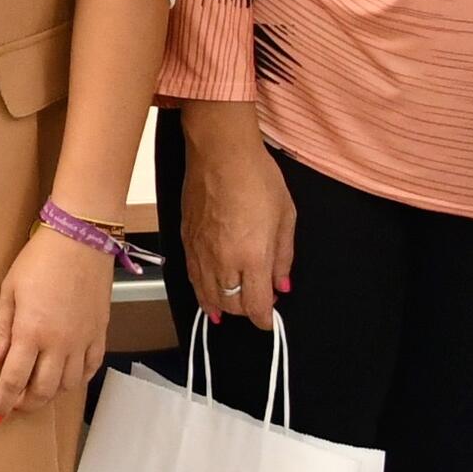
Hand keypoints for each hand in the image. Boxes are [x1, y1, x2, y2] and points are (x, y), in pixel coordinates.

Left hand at [0, 221, 111, 423]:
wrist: (80, 238)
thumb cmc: (39, 259)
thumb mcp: (9, 290)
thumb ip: (1, 329)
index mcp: (31, 332)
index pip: (14, 380)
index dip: (3, 402)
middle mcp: (59, 343)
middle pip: (43, 391)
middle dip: (26, 403)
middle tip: (15, 403)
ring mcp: (83, 340)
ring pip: (68, 385)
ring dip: (50, 394)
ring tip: (37, 388)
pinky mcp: (100, 333)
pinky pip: (91, 368)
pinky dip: (77, 380)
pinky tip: (65, 376)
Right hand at [178, 99, 291, 328]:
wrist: (220, 153)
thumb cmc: (258, 178)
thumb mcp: (286, 216)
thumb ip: (284, 257)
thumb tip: (283, 285)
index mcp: (253, 257)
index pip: (257, 306)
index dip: (265, 319)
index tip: (271, 317)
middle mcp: (224, 262)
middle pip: (233, 306)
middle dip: (247, 311)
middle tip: (258, 302)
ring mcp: (201, 253)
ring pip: (209, 297)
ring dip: (223, 307)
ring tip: (231, 311)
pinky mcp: (186, 242)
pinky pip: (193, 279)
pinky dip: (202, 293)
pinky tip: (208, 297)